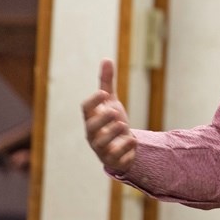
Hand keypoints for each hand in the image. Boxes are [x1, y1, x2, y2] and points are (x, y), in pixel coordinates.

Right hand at [81, 58, 136, 173]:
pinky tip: (133, 141)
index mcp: (92, 118)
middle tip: (114, 111)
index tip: (105, 94)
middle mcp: (94, 134)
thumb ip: (107, 83)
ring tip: (123, 125)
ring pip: (102, 144)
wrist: (123, 146)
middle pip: (91, 127)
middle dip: (102, 119)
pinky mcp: (114, 160)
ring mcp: (102, 149)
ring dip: (112, 134)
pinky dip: (125, 149)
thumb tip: (107, 59)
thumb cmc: (112, 121)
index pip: (86, 109)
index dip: (94, 101)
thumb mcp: (111, 101)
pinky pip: (116, 158)